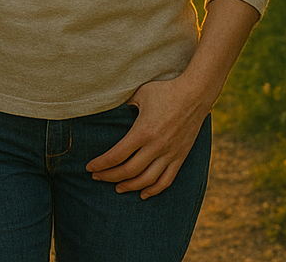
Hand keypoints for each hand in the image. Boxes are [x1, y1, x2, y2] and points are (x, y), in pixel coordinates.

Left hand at [85, 75, 209, 198]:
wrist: (196, 94)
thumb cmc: (165, 91)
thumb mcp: (139, 95)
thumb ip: (123, 105)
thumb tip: (110, 112)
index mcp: (143, 131)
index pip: (117, 155)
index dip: (101, 164)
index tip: (90, 167)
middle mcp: (156, 146)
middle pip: (129, 171)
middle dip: (109, 177)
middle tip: (97, 177)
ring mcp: (170, 153)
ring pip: (147, 180)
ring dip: (130, 186)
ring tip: (117, 188)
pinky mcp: (181, 156)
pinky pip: (167, 180)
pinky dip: (154, 190)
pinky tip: (143, 194)